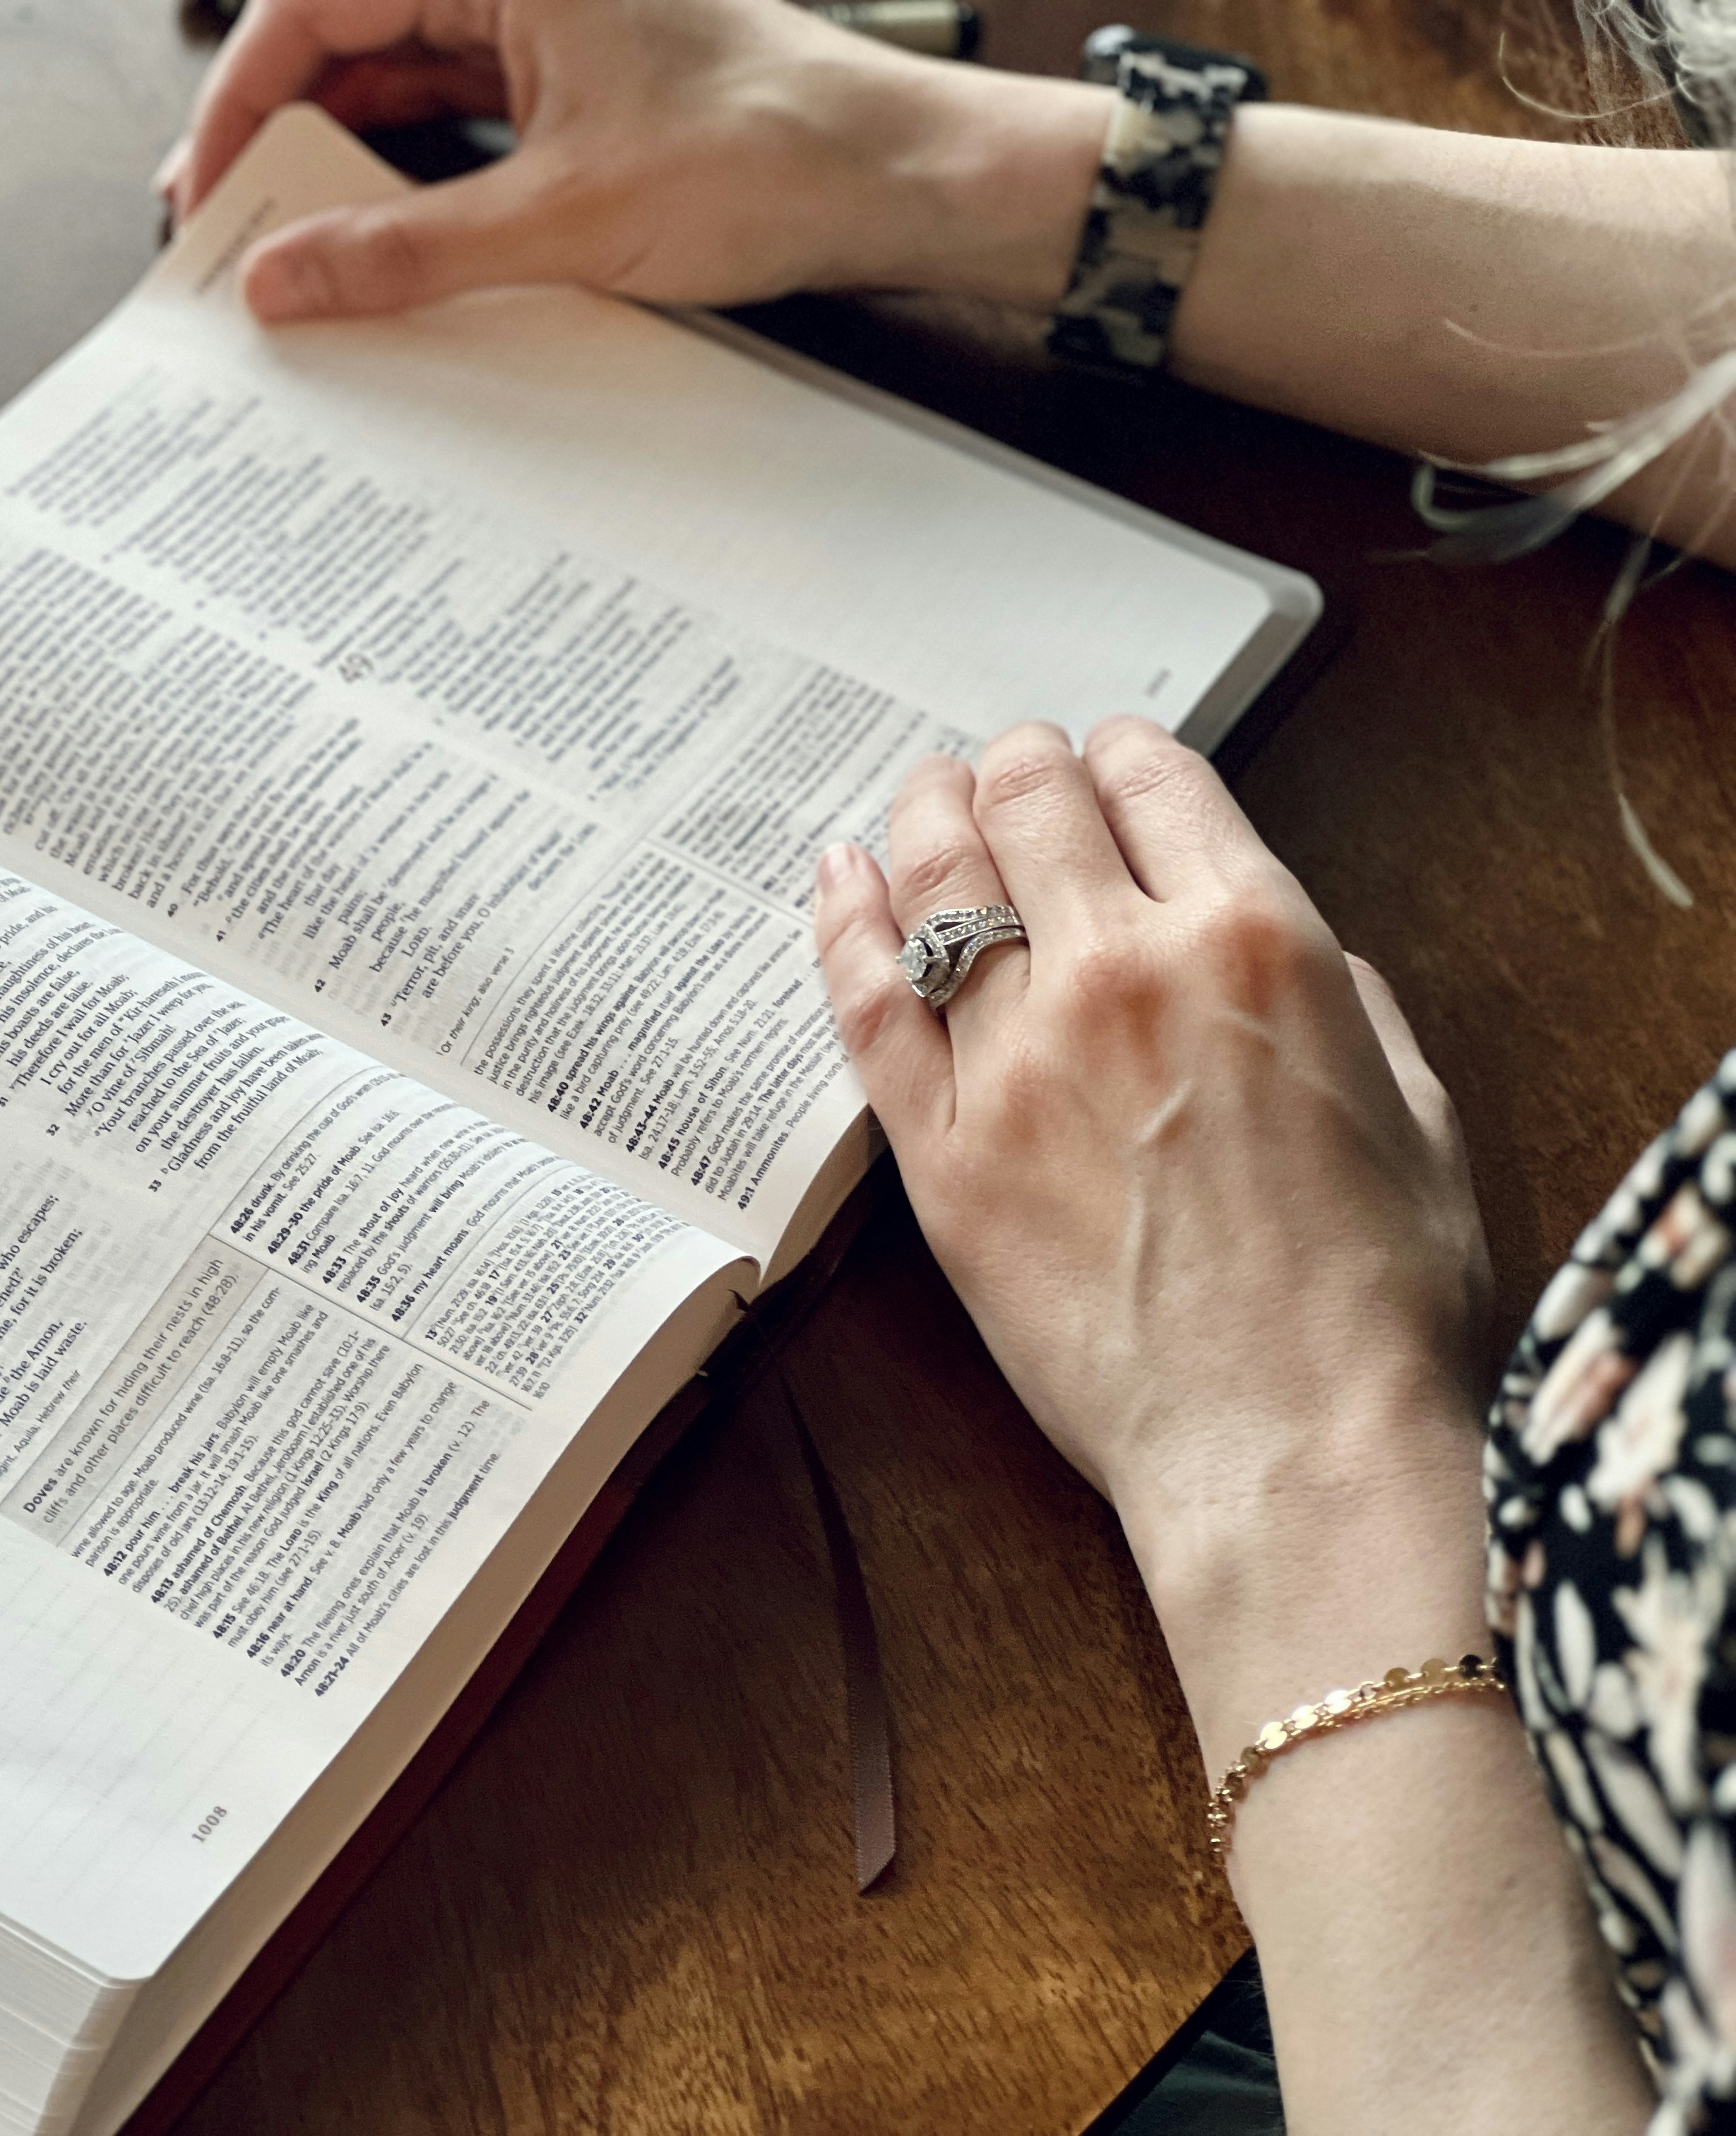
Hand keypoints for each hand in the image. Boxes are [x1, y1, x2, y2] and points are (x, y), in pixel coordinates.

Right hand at [165, 0, 1109, 322]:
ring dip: (338, 169)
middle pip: (346, 41)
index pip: (318, 6)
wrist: (899, 183)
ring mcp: (545, 30)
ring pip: (396, 87)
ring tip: (283, 259)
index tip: (200, 193)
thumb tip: (279, 283)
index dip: (242, 102)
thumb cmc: (769, 158)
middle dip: (278, 138)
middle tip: (224, 240)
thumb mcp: (563, 218)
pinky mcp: (572, 88)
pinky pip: (453, 125)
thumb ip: (405, 249)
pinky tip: (367, 252)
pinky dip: (404, 184)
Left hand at [813, 721, 1493, 1750]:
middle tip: (1003, 771)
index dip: (1121, 756)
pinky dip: (844, 923)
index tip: (1104, 764)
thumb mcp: (1413, 1105)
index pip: (1157, 780)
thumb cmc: (1377, 1298)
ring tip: (923, 796)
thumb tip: (1284, 950)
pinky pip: (868, 1003)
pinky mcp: (940, 1151)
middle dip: (1015, 768)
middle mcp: (1122, 971)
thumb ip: (1339, 997)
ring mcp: (1017, 1058)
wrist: (1292, 1443)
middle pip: (1030, 804)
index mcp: (1257, 939)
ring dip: (927, 816)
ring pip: (938, 880)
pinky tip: (837, 875)